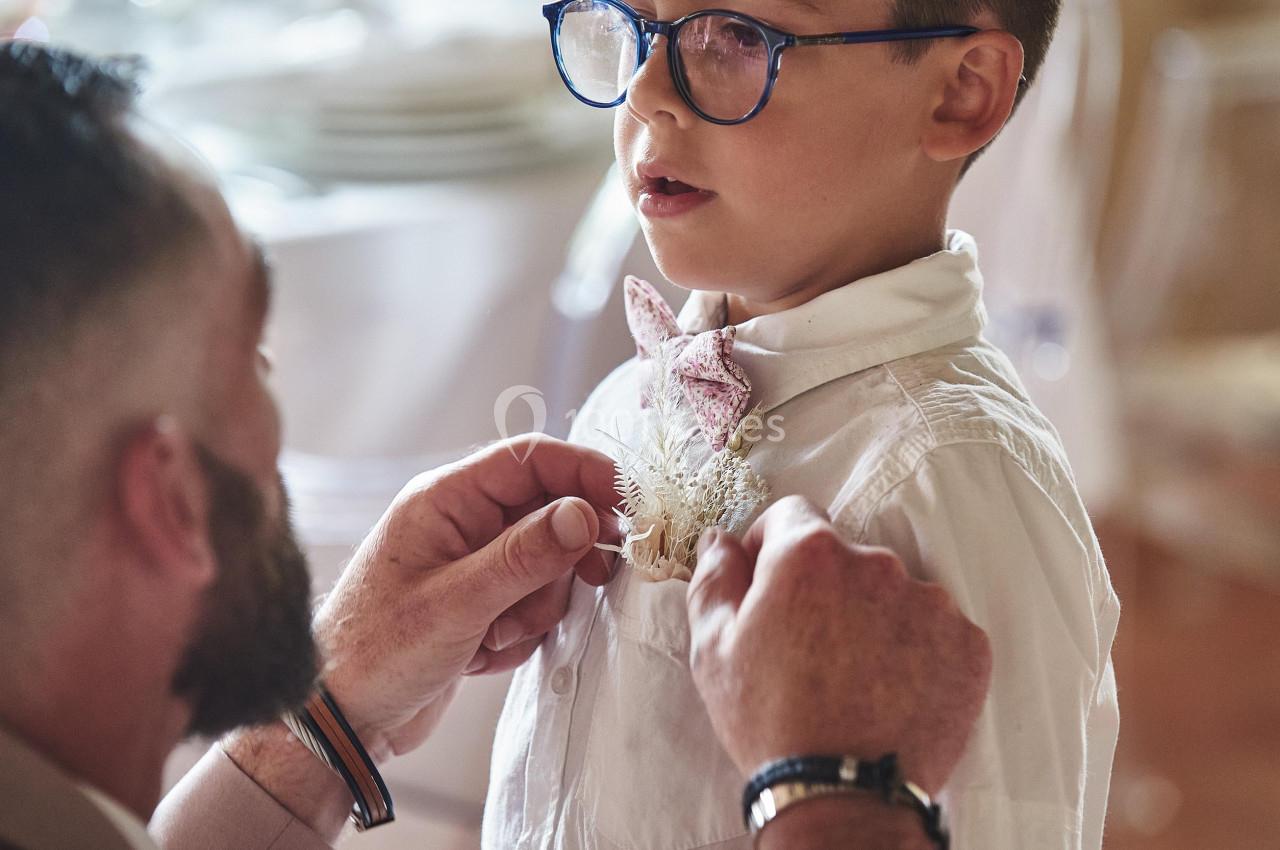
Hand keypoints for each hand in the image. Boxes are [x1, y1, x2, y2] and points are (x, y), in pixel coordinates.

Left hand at [313, 435, 620, 760]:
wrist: (339, 723)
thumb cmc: (376, 653)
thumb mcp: (457, 603)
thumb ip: (525, 556)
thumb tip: (584, 513)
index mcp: (445, 499)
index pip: (531, 459)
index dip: (584, 474)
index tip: (627, 504)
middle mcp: (461, 523)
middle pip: (549, 513)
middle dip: (563, 557)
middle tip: (586, 581)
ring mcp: (472, 565)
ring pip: (547, 565)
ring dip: (537, 605)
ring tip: (496, 635)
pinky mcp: (480, 604)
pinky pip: (532, 603)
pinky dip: (521, 632)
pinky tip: (482, 654)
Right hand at [687, 496, 991, 794]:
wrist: (843, 796)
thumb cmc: (769, 721)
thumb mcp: (713, 648)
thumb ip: (714, 577)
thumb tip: (720, 540)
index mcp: (810, 554)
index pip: (793, 514)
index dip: (772, 547)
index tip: (768, 585)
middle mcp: (878, 563)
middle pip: (846, 556)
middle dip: (826, 588)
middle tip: (808, 647)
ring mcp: (930, 604)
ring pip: (894, 593)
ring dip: (873, 617)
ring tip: (853, 675)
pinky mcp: (968, 645)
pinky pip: (936, 631)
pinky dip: (916, 651)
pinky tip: (890, 689)